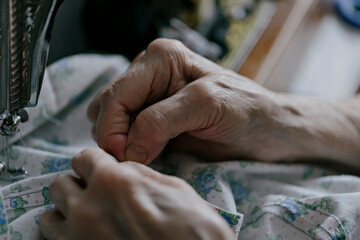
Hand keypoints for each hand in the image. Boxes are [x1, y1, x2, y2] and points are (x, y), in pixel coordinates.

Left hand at [39, 148, 234, 239]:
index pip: (84, 157)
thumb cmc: (192, 228)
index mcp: (113, 181)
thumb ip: (140, 174)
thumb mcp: (173, 188)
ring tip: (85, 215)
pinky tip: (85, 233)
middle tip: (93, 191)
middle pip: (61, 183)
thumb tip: (125, 170)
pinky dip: (65, 233)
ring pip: (50, 215)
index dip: (94, 161)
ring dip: (66, 210)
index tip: (99, 167)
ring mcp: (79, 237)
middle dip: (77, 183)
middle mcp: (88, 208)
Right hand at [87, 38, 282, 163]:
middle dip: (115, 135)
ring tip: (149, 155)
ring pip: (110, 120)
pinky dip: (130, 147)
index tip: (124, 157)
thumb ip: (162, 121)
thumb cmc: (246, 110)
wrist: (265, 129)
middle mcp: (150, 73)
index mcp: (161, 59)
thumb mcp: (207, 105)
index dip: (112, 128)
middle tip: (136, 159)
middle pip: (106, 106)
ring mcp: (150, 96)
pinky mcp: (154, 118)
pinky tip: (151, 154)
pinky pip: (126, 133)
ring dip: (122, 142)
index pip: (115, 94)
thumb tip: (126, 149)